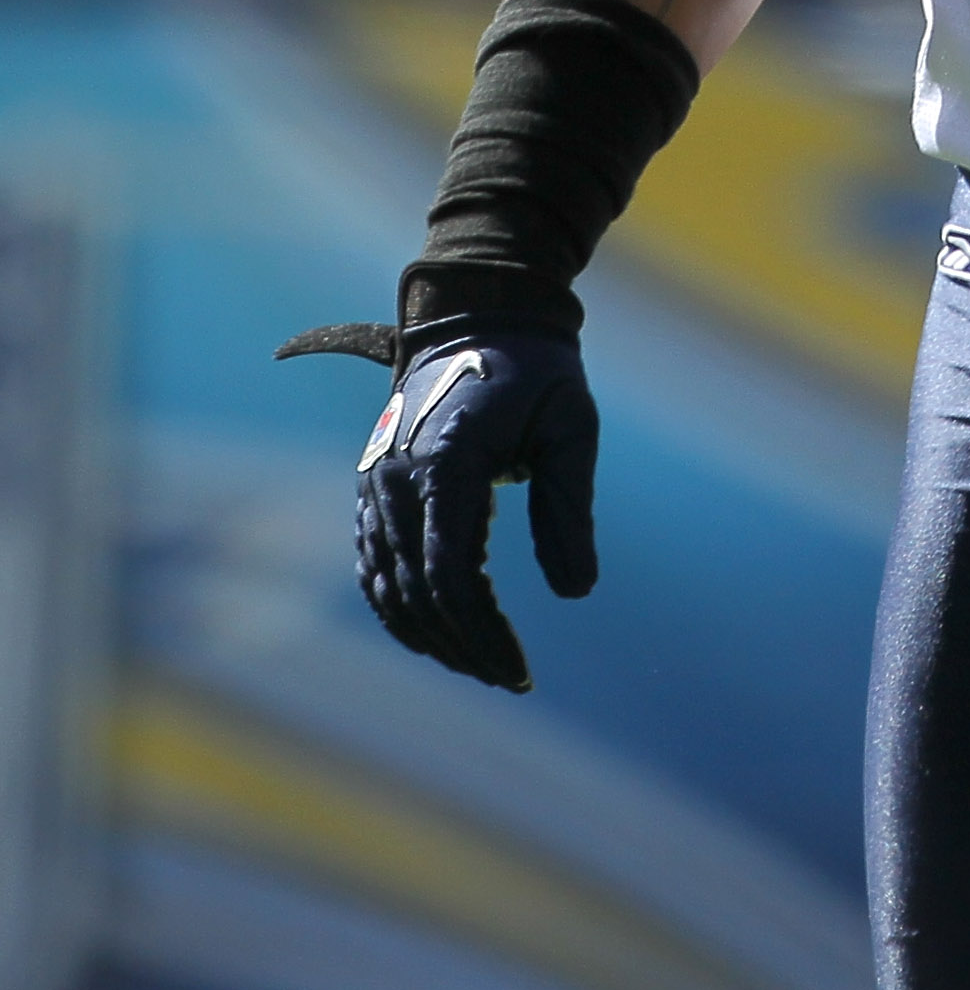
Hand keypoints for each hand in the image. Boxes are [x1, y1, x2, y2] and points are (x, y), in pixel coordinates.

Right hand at [280, 317, 598, 689]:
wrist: (481, 312)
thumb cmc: (536, 368)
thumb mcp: (572, 425)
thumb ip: (570, 509)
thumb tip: (576, 590)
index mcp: (446, 462)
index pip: (452, 575)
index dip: (484, 633)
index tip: (521, 669)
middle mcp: (396, 479)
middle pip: (418, 594)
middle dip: (464, 646)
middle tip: (512, 677)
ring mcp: (376, 485)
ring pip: (388, 589)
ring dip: (432, 637)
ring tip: (485, 664)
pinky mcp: (372, 488)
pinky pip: (375, 566)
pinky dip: (401, 609)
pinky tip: (442, 634)